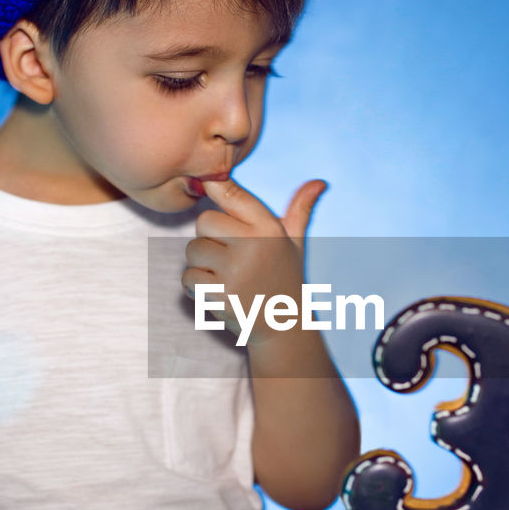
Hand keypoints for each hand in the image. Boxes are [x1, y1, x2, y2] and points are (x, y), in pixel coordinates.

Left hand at [182, 176, 327, 346]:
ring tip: (227, 275)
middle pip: (203, 221)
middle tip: (230, 255)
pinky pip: (188, 278)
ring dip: (202, 264)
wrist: (284, 328)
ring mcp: (235, 271)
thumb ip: (300, 209)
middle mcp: (253, 245)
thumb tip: (320, 182)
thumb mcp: (295, 242)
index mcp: (268, 227)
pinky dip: (196, 286)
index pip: (228, 191)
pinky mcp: (220, 295)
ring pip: (192, 251)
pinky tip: (219, 291)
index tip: (208, 184)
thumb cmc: (285, 277)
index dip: (213, 186)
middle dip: (210, 237)